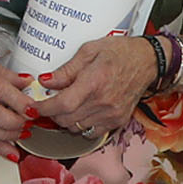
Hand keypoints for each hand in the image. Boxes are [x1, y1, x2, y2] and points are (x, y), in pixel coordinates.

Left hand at [31, 32, 161, 137]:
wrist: (148, 61)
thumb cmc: (120, 52)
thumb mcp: (89, 50)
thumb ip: (66, 70)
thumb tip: (46, 81)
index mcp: (94, 82)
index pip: (62, 104)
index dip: (43, 108)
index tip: (34, 106)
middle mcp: (103, 102)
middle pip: (65, 119)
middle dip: (52, 112)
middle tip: (49, 102)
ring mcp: (111, 114)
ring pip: (76, 128)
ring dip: (65, 119)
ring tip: (66, 105)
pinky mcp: (117, 121)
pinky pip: (91, 132)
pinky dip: (81, 125)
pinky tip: (81, 112)